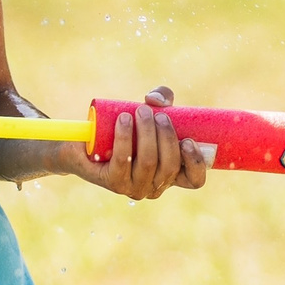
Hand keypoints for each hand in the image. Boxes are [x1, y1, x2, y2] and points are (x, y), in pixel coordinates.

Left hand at [73, 86, 208, 198]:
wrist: (87, 141)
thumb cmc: (127, 126)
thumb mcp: (151, 110)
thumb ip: (162, 98)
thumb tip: (155, 101)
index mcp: (171, 174)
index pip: (194, 180)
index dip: (197, 163)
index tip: (189, 140)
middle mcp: (155, 186)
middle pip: (170, 166)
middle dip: (167, 136)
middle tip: (156, 114)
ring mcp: (134, 187)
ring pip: (148, 163)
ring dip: (147, 133)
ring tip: (139, 111)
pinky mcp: (113, 181)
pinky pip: (123, 160)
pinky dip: (124, 138)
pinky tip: (123, 120)